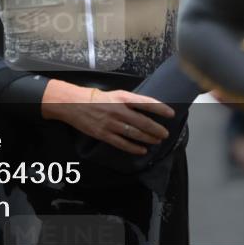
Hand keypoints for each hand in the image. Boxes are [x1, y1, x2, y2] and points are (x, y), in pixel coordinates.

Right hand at [42, 81, 174, 154]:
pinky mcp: (103, 134)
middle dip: (156, 129)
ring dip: (148, 138)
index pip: (146, 103)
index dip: (160, 109)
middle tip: (164, 133)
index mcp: (122, 97)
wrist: (73, 103)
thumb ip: (128, 101)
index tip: (171, 114)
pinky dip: (134, 148)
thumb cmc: (95, 97)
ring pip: (135, 133)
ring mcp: (111, 123)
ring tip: (156, 141)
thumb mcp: (114, 94)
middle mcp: (118, 110)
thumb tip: (145, 109)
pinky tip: (142, 150)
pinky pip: (122, 143)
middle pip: (143, 122)